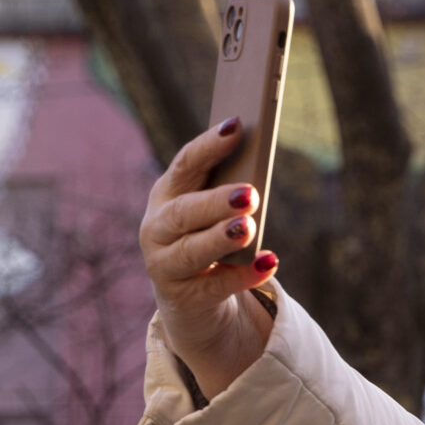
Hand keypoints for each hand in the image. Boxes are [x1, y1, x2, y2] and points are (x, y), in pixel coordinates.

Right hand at [140, 118, 280, 396]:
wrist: (189, 299)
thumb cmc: (207, 239)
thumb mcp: (212, 213)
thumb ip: (228, 192)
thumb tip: (258, 171)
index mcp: (166, 195)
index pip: (184, 165)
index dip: (208, 146)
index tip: (237, 125)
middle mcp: (156, 228)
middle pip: (183, 212)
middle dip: (215, 202)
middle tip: (250, 194)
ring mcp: (164, 265)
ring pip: (191, 251)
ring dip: (220, 238)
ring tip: (249, 228)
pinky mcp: (183, 297)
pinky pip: (215, 286)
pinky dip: (242, 276)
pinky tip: (268, 263)